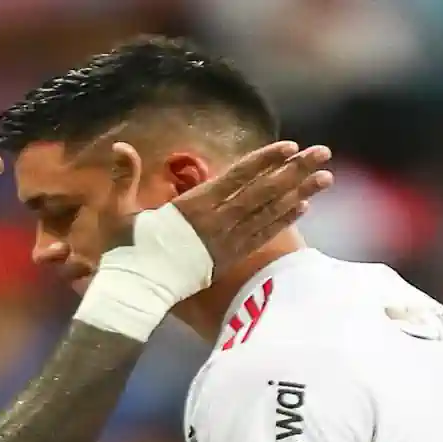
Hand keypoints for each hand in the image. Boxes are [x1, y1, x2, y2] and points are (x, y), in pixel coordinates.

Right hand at [104, 140, 332, 276]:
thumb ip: (125, 178)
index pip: (235, 178)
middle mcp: (215, 223)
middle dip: (294, 171)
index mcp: (192, 207)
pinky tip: (303, 207)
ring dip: (299, 193)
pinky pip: (262, 236)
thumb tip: (121, 145)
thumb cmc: (124, 252)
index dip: (263, 161)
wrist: (135, 295)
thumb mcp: (117, 211)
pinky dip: (283, 221)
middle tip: (322, 153)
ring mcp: (225, 243)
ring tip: (325, 177)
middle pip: (263, 192)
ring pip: (269, 213)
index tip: (289, 146)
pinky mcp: (227, 259)